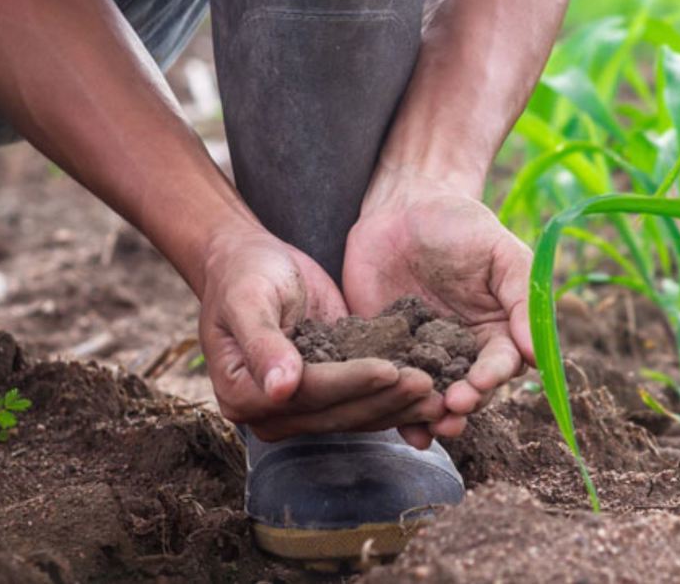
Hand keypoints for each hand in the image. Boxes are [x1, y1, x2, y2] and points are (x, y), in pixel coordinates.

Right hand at [198, 225, 444, 441]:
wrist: (250, 264)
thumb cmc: (244, 274)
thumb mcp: (248, 299)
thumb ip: (262, 343)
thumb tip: (280, 389)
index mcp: (242, 393)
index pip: (308, 394)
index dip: (350, 383)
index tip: (390, 369)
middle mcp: (272, 412)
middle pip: (337, 412)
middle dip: (384, 398)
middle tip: (427, 383)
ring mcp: (302, 409)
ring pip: (357, 415)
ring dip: (398, 406)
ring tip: (437, 394)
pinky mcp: (329, 395)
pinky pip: (365, 403)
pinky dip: (397, 399)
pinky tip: (430, 393)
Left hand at [344, 183, 534, 444]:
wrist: (402, 207)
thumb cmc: (460, 224)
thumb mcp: (501, 252)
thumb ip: (523, 297)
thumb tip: (535, 352)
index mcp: (496, 330)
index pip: (501, 363)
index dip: (492, 377)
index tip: (481, 382)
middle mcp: (462, 351)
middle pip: (469, 391)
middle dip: (463, 404)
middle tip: (451, 409)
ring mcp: (423, 356)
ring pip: (432, 397)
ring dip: (432, 417)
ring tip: (428, 427)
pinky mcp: (385, 353)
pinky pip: (391, 386)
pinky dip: (394, 410)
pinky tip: (400, 429)